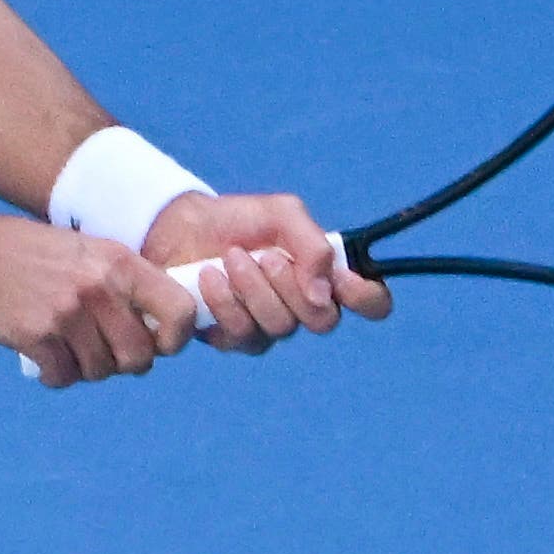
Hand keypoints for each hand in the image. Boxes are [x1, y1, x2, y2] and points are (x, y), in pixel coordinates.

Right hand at [0, 208, 200, 384]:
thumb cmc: (28, 253)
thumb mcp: (86, 250)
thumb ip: (122, 282)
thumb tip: (156, 327)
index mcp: (119, 263)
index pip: (179, 311)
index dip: (176, 338)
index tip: (159, 344)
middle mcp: (99, 288)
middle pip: (140, 356)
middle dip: (124, 363)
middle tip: (104, 351)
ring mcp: (68, 314)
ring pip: (101, 370)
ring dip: (86, 368)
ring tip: (68, 349)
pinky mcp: (37, 336)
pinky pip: (65, 377)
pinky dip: (57, 375)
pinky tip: (45, 359)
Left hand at [142, 190, 383, 351]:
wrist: (181, 227)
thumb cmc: (238, 220)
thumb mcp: (281, 214)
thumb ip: (312, 244)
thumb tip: (325, 294)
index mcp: (326, 275)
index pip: (372, 302)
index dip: (368, 299)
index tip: (345, 281)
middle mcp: (305, 307)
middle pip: (323, 321)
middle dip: (291, 287)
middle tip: (264, 256)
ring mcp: (270, 326)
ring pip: (280, 327)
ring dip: (253, 289)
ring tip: (229, 259)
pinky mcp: (234, 339)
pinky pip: (242, 336)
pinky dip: (224, 303)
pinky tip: (208, 278)